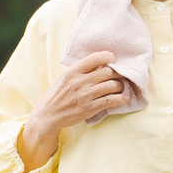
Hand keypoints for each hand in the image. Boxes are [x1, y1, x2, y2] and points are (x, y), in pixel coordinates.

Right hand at [19, 51, 126, 170]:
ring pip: (112, 85)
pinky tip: (124, 98)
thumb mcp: (63, 78)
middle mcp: (80, 82)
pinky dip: (121, 99)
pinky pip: (111, 100)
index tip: (112, 58)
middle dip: (117, 73)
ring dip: (120, 85)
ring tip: (121, 87)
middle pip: (107, 72)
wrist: (47, 115)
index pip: (94, 58)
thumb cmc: (55, 96)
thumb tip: (96, 63)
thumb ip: (78, 70)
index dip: (107, 56)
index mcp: (73, 71)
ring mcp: (86, 95)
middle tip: (120, 75)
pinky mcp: (90, 108)